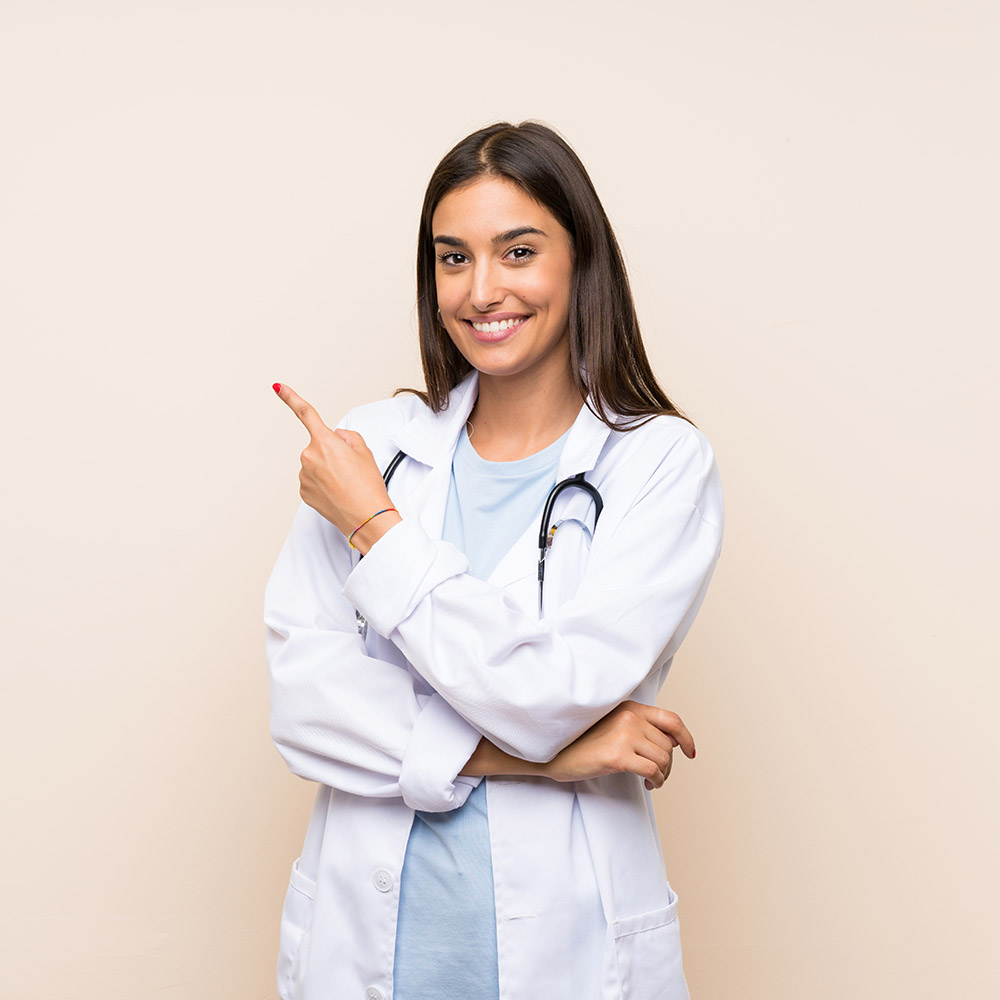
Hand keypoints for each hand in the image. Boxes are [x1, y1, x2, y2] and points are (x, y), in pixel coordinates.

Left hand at [274, 383, 400, 551]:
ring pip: (315, 465)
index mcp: (325, 442)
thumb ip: (348, 437)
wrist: (367, 518)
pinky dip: (323, 485)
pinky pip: (312, 481)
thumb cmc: (368, 487)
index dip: (290, 398)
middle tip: (351, 470)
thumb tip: (336, 438)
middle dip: (331, 454)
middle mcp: (309, 457)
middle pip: (318, 447)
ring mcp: (304, 476)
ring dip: (328, 471)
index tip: (278, 387)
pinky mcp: (304, 493)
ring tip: (346, 484)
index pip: (305, 414)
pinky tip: (337, 493)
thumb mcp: (365, 452)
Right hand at [542, 701, 695, 789]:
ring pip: (663, 760)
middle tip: (656, 776)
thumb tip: (669, 745)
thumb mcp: (612, 725)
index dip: (686, 737)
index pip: (671, 719)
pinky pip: (653, 771)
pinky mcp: (618, 755)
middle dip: (668, 764)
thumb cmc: (580, 742)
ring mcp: (624, 734)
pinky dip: (656, 781)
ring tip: (651, 781)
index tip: (690, 752)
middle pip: (668, 745)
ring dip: (662, 775)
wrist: (552, 752)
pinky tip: (647, 785)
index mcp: (629, 707)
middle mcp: (630, 716)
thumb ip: (638, 727)